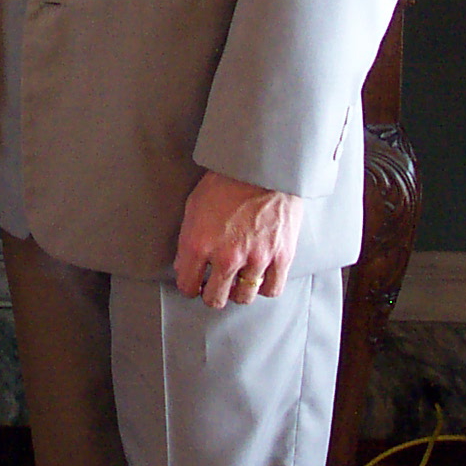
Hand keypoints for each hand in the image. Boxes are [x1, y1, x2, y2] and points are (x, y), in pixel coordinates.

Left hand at [174, 169, 302, 308]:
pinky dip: (264, 287)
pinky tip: (259, 277)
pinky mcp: (280, 256)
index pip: (188, 285)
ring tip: (237, 280)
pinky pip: (271, 289)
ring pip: (243, 297)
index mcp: (199, 243)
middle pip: (215, 299)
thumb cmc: (226, 181)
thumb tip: (185, 266)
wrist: (262, 167)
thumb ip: (188, 240)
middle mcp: (226, 256)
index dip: (190, 286)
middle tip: (215, 286)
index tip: (195, 284)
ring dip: (238, 292)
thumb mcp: (194, 206)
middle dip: (211, 294)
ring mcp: (255, 258)